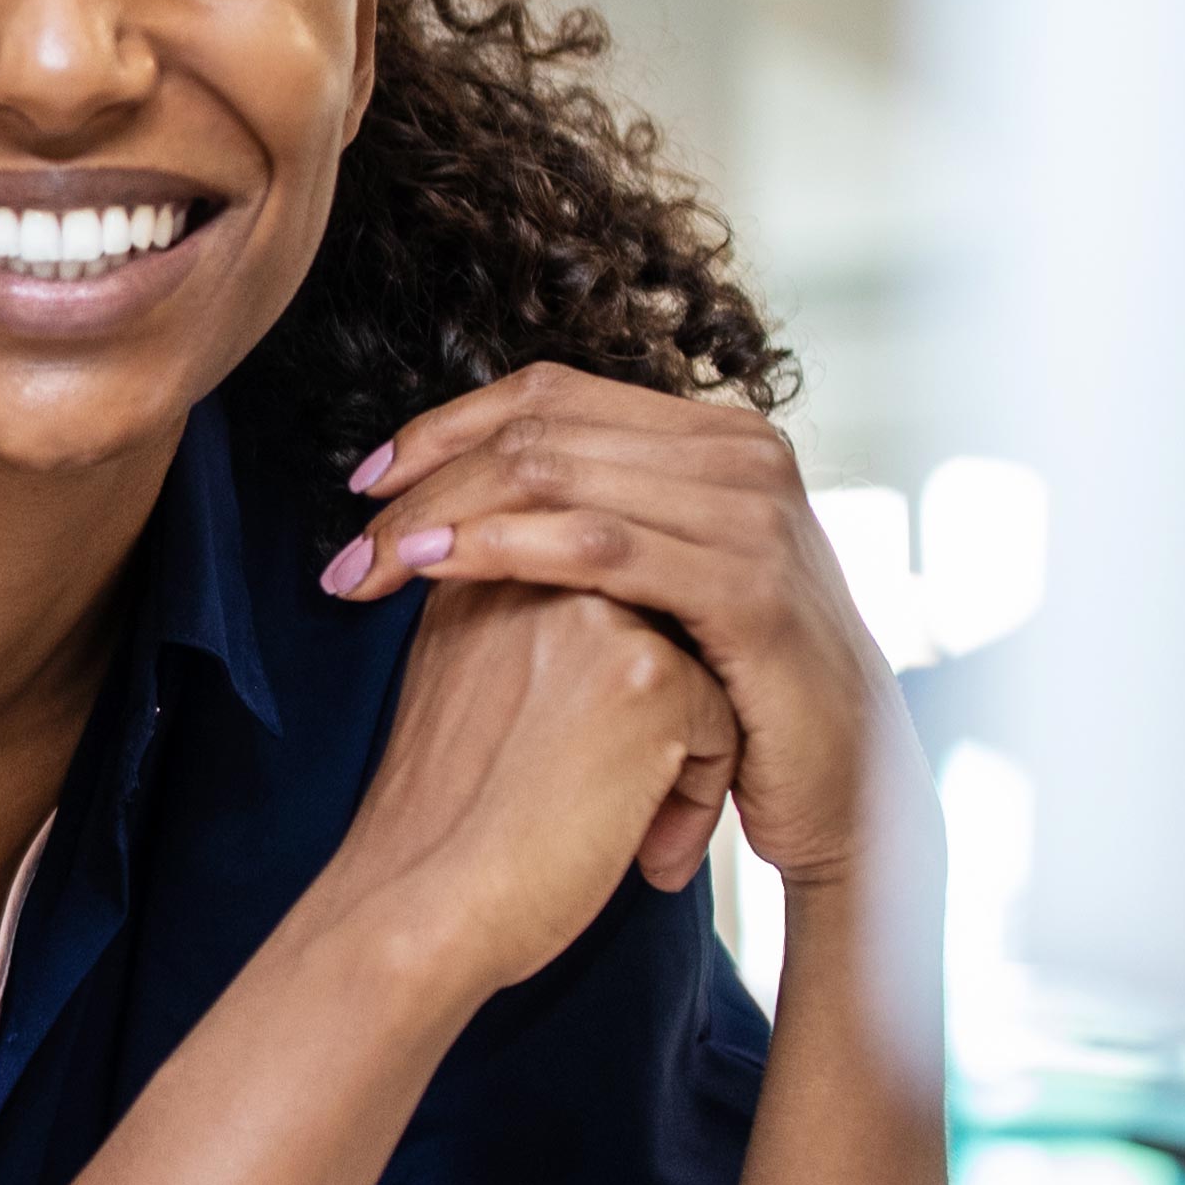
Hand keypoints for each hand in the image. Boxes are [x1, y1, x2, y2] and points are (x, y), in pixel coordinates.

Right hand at [304, 576, 733, 1001]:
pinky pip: (723, 725)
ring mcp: (597, 617)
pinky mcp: (650, 674)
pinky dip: (698, 801)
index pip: (599, 609)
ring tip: (626, 836)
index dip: (595, 703)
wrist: (419, 907)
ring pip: (697, 676)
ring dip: (678, 765)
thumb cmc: (439, 830)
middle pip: (653, 633)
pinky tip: (644, 853)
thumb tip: (605, 652)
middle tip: (593, 808)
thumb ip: (517, 641)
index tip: (550, 774)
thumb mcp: (456, 694)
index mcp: (484, 572)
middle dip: (646, 725)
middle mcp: (538, 575)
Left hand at [325, 368, 920, 894]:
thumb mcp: (662, 587)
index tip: (363, 485)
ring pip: (558, 475)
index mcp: (716, 438)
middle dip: (424, 478)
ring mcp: (755, 516)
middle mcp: (743, 455)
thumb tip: (459, 486)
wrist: (841, 792)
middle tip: (344, 541)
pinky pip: (602, 548)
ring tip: (365, 566)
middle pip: (541, 428)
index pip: (549, 393)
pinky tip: (433, 571)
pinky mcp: (752, 590)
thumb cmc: (732, 697)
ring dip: (440, 515)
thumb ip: (590, 520)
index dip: (443, 427)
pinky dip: (502, 548)